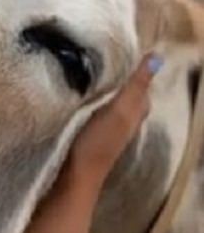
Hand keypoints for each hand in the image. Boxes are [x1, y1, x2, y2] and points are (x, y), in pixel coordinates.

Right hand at [64, 54, 160, 190]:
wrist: (76, 175)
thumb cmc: (98, 142)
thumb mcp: (119, 110)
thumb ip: (136, 85)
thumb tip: (157, 57)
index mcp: (133, 115)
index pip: (142, 91)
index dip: (138, 75)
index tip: (124, 58)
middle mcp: (124, 123)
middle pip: (129, 99)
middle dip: (121, 83)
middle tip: (106, 65)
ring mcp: (107, 132)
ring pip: (113, 107)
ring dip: (106, 93)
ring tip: (92, 78)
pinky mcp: (91, 137)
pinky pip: (98, 115)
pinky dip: (94, 104)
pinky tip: (82, 101)